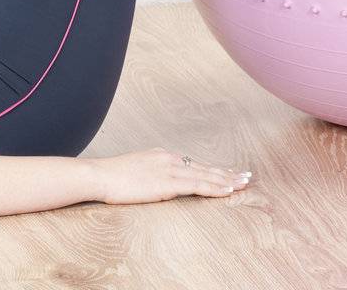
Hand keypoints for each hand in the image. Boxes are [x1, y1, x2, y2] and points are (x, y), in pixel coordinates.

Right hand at [92, 147, 252, 204]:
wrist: (100, 175)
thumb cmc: (112, 177)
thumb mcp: (135, 170)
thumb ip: (151, 174)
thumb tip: (158, 183)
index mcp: (162, 156)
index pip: (194, 164)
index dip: (213, 169)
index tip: (228, 173)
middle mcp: (169, 159)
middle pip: (204, 167)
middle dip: (227, 173)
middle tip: (246, 177)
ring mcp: (169, 170)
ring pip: (205, 175)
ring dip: (227, 180)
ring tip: (243, 183)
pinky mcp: (168, 183)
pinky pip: (197, 185)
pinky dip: (214, 187)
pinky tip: (227, 190)